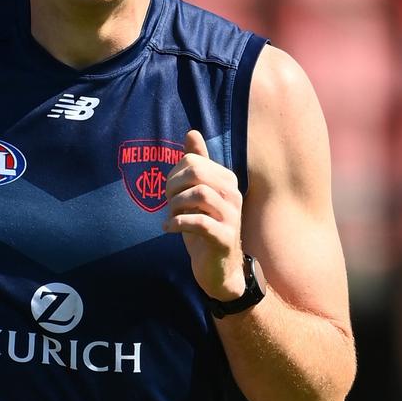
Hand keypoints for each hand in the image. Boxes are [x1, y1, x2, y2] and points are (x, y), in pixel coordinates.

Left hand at [164, 129, 245, 300]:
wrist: (219, 268)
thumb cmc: (205, 227)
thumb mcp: (198, 194)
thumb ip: (197, 163)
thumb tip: (191, 132)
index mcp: (226, 180)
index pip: (193, 161)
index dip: (174, 174)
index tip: (170, 193)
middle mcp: (233, 194)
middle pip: (196, 173)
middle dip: (173, 186)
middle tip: (168, 203)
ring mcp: (232, 216)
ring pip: (199, 194)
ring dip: (176, 205)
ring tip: (171, 216)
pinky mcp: (225, 238)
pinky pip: (199, 222)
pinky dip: (178, 223)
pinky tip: (169, 228)